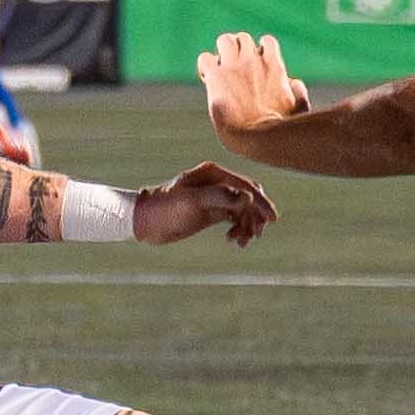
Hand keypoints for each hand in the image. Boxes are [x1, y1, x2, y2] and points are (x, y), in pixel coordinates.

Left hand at [133, 160, 277, 249]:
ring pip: (244, 209)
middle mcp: (217, 182)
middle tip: (256, 235)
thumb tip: (248, 198)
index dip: (261, 202)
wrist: (144, 221)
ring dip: (248, 225)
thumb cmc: (164, 208)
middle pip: (249, 197)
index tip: (271, 220)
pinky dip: (239, 228)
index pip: (246, 185)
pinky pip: (235, 217)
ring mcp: (216, 196)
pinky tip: (234, 240)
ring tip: (241, 242)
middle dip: (256, 215)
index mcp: (214, 173)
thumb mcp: (191, 202)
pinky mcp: (212, 211)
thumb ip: (220, 197)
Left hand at [198, 30, 309, 148]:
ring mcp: (234, 66)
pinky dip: (205, 65)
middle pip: (243, 38)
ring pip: (224, 40)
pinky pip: (205, 58)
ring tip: (220, 72)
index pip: (267, 42)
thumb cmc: (280, 129)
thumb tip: (293, 82)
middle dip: (238, 50)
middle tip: (234, 70)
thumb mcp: (298, 108)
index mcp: (274, 65)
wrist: (258, 136)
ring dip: (221, 53)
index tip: (255, 68)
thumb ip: (298, 91)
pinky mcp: (216, 76)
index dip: (259, 52)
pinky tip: (207, 79)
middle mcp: (253, 60)